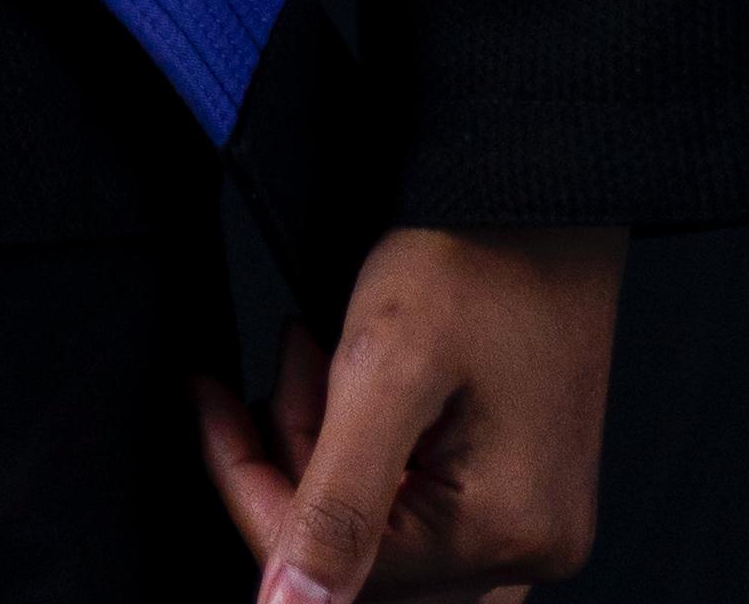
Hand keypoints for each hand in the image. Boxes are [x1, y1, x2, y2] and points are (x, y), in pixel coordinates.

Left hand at [196, 225, 625, 596]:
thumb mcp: (385, 367)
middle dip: (296, 459)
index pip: (337, 564)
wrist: (538, 185)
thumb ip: (336, 503)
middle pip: (361, 554)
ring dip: (327, 448)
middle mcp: (529, 547)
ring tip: (322, 349)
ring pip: (383, 528)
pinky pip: (420, 500)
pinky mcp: (521, 481)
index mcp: (504, 533)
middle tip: (291, 355)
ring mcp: (529, 518)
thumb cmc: (475, 254)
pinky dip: (369, 444)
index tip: (209, 403)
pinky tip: (355, 376)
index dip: (251, 485)